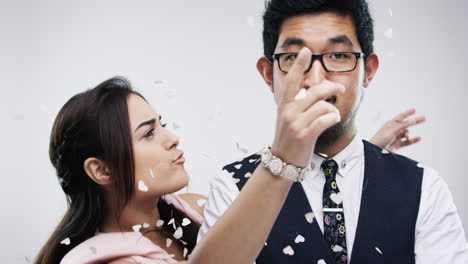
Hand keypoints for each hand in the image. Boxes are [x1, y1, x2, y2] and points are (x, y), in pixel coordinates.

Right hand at [270, 47, 344, 166]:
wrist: (282, 161)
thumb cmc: (289, 138)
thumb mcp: (287, 118)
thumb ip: (298, 103)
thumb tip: (314, 90)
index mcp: (284, 105)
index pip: (291, 80)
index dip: (298, 65)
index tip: (305, 50)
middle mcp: (288, 112)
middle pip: (316, 91)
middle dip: (332, 88)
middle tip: (340, 89)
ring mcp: (296, 124)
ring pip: (324, 106)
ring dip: (333, 110)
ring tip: (332, 115)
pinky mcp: (305, 136)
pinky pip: (326, 120)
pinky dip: (333, 118)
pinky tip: (332, 121)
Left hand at [370, 108, 425, 151]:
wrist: (375, 150)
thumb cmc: (380, 138)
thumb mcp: (392, 129)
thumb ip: (403, 125)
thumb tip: (413, 120)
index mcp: (390, 124)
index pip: (400, 117)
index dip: (407, 113)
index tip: (414, 110)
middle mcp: (393, 130)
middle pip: (406, 124)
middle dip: (414, 121)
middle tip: (424, 118)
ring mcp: (396, 137)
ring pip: (406, 133)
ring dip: (408, 134)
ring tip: (407, 136)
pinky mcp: (397, 144)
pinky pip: (407, 142)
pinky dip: (413, 140)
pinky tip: (419, 138)